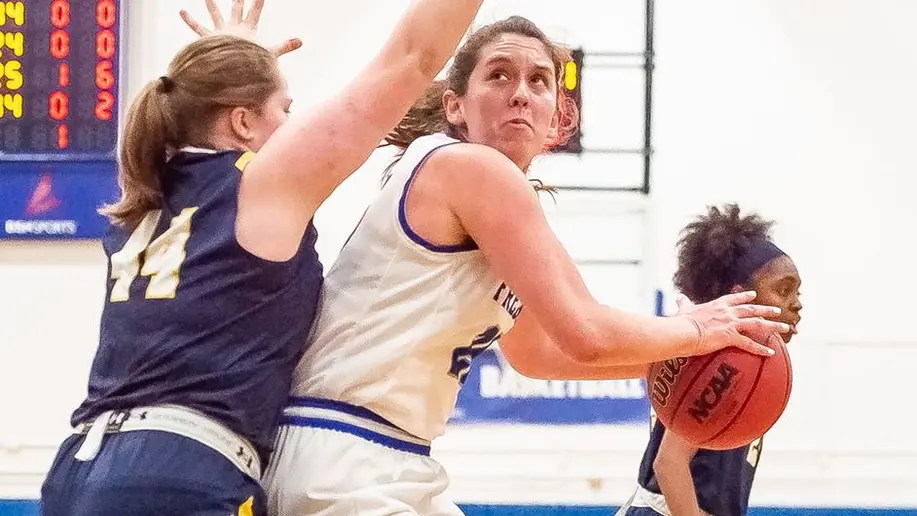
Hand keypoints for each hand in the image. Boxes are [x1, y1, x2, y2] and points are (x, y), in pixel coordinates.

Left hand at [180, 0, 302, 56]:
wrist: (228, 69)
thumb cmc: (250, 63)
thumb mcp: (270, 55)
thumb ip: (284, 47)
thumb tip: (300, 41)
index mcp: (248, 30)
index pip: (255, 13)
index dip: (258, 3)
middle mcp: (233, 28)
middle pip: (236, 9)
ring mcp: (220, 31)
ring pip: (215, 14)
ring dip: (211, 4)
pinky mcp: (208, 38)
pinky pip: (197, 28)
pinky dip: (190, 20)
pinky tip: (183, 12)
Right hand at [675, 291, 788, 356]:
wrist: (682, 331)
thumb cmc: (681, 321)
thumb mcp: (683, 309)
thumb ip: (683, 303)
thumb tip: (679, 296)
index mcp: (717, 305)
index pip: (734, 299)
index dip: (744, 297)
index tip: (753, 295)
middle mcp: (727, 312)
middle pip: (751, 309)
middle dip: (766, 310)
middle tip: (778, 310)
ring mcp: (731, 324)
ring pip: (757, 324)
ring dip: (772, 326)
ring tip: (785, 327)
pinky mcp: (730, 337)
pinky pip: (749, 344)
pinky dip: (760, 349)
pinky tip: (771, 353)